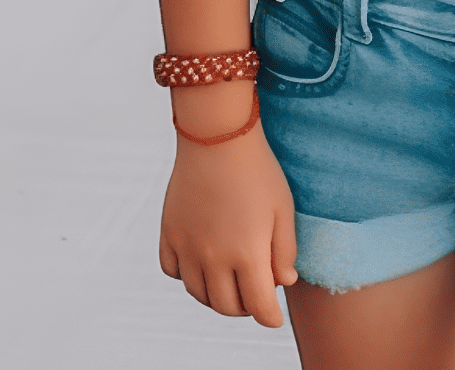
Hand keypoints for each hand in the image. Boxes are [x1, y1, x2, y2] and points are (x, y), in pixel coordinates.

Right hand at [158, 84, 298, 327]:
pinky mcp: (169, 232)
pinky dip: (187, 275)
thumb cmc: (258, 171)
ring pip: (198, 294)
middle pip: (226, 306)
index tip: (274, 317)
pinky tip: (201, 263)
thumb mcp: (283, 210)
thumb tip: (282, 283)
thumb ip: (284, 251)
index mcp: (247, 253)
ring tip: (230, 283)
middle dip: (245, 307)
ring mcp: (187, 246)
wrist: (217, 137)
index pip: (258, 307)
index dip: (269, 317)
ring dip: (216, 296)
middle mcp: (213, 257)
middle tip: (255, 295)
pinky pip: (172, 271)